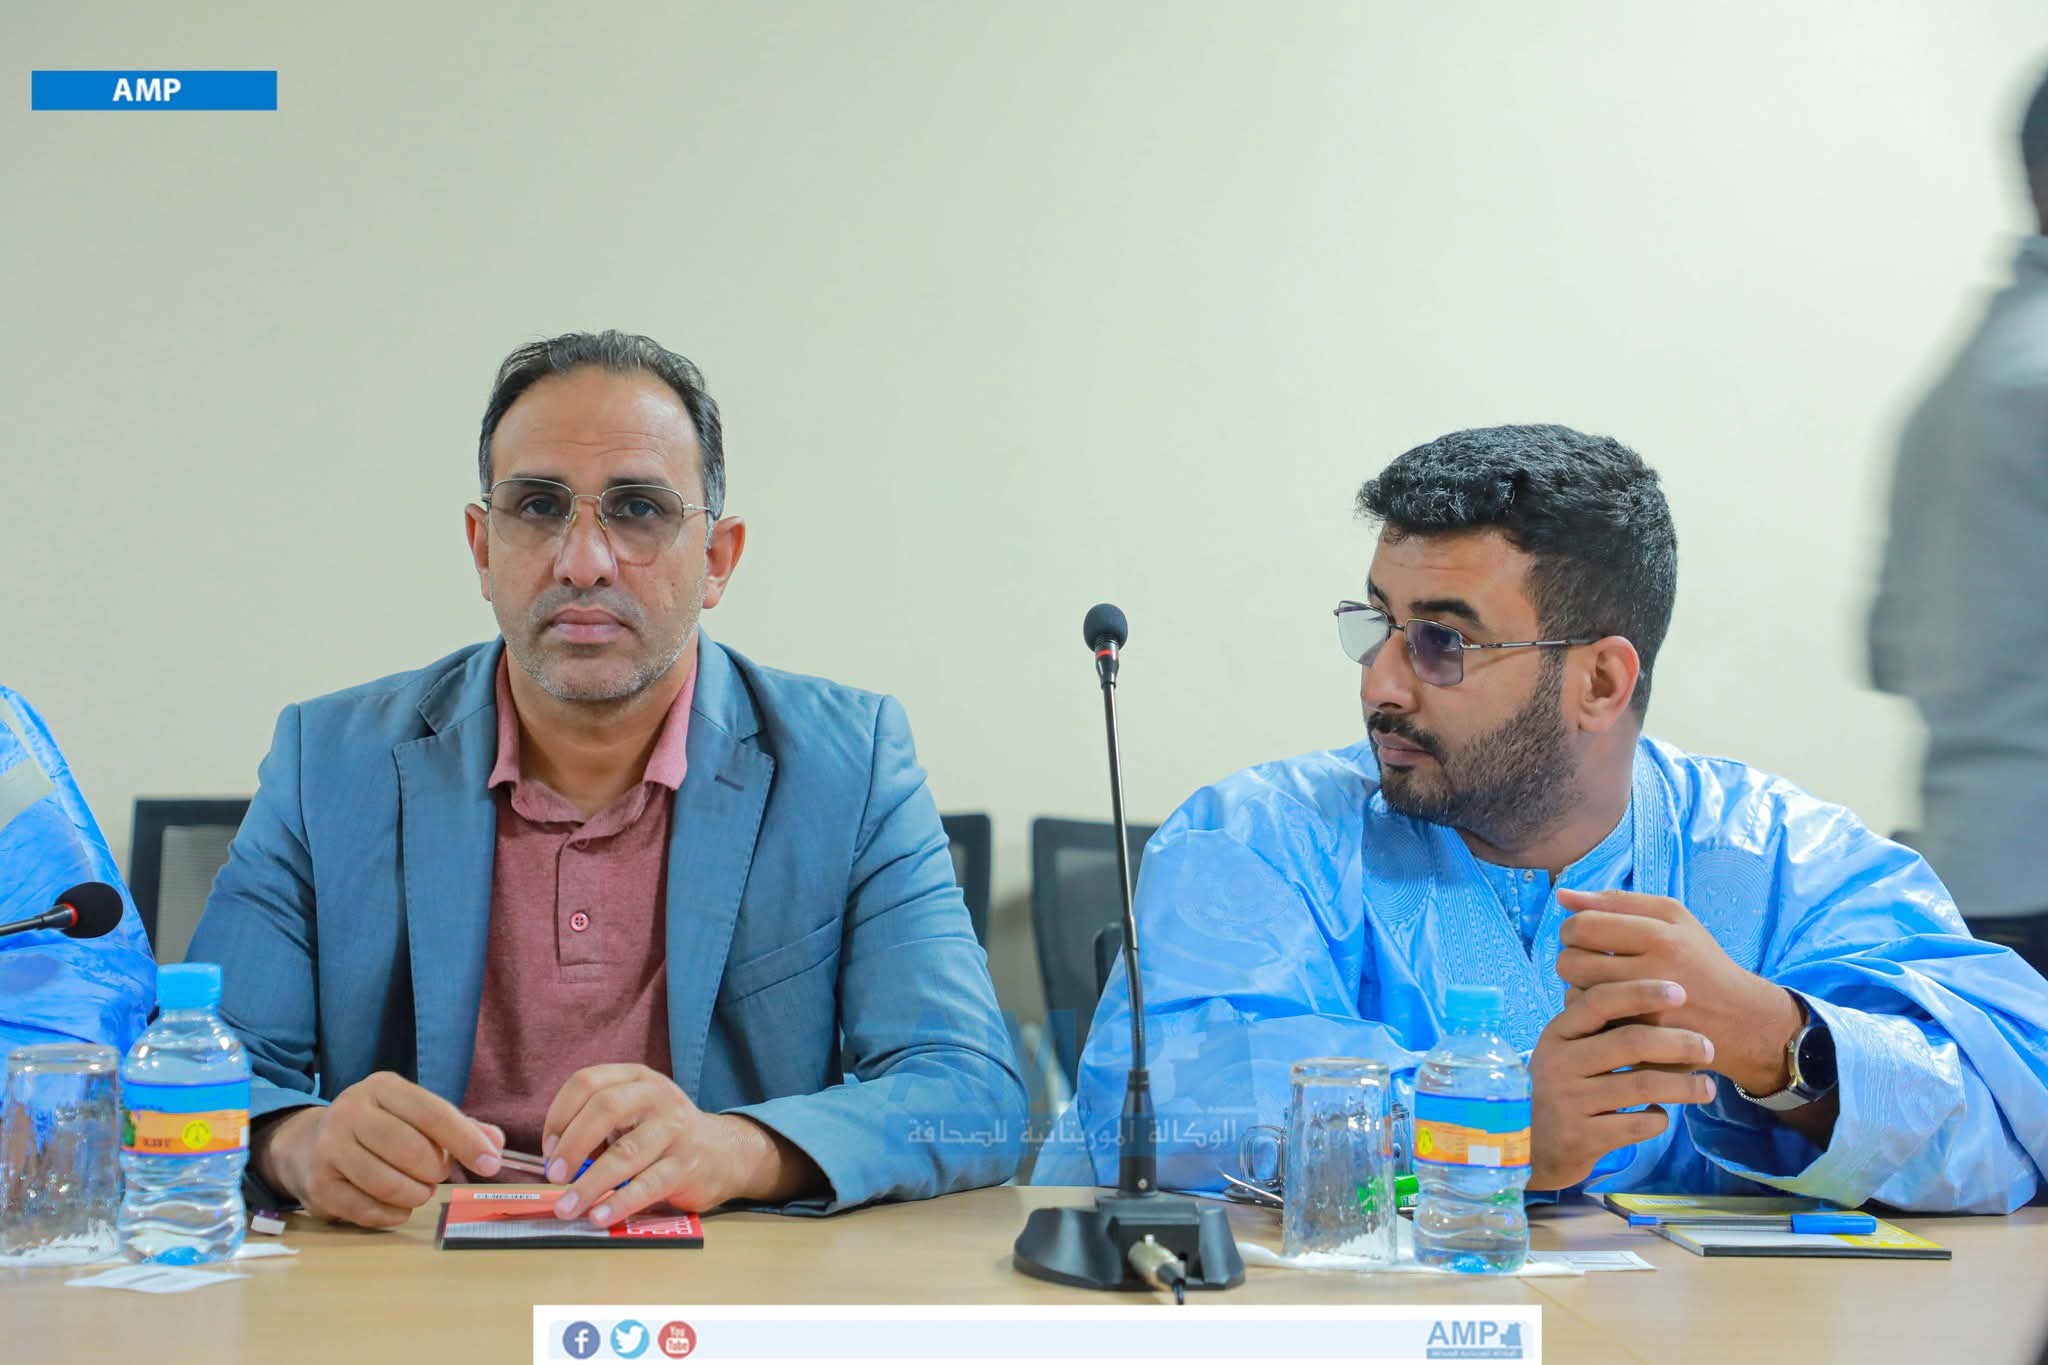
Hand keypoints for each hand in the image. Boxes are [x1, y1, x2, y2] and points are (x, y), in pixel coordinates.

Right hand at [255, 1072, 504, 1228]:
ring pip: (390, 1184)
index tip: (491, 1164)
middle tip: (437, 1174)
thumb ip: (459, 1127)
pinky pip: (369, 1210)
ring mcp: (330, 1149)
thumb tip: (495, 1144)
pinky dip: (393, 1214)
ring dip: (416, 1194)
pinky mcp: (319, 1186)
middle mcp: (350, 1112)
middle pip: (412, 1151)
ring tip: (419, 1189)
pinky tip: (397, 1205)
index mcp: (382, 1087)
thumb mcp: (415, 1114)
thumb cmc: (378, 1129)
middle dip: (436, 1171)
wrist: (308, 1144)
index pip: (433, 1114)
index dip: (466, 1142)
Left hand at [541, 1064, 821, 1225]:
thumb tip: (552, 1158)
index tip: (548, 1148)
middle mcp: (656, 1096)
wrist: (725, 1152)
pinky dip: (619, 1202)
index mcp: (636, 1078)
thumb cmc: (664, 1135)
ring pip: (625, 1153)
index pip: (588, 1082)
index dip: (560, 1114)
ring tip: (567, 1207)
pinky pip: (647, 1185)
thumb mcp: (635, 1112)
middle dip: (572, 1144)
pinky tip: (599, 1216)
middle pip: (605, 1108)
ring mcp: (675, 1129)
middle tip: (554, 1176)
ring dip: (589, 1183)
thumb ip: (598, 1123)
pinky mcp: (686, 1165)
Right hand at [1528, 978, 1718, 1189]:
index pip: (1599, 1001)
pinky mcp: (1581, 1138)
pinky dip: (1659, 1120)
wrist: (1524, 1146)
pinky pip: (1637, 1125)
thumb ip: (1597, 1029)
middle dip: (1679, 1042)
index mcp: (1556, 1034)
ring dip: (1684, 1086)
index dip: (1641, 992)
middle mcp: (1558, 1064)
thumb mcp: (1565, 1053)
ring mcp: (1568, 1102)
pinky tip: (1662, 1116)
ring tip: (1708, 1088)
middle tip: (1708, 1047)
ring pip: (1642, 1085)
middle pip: (1631, 1042)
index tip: (1680, 991)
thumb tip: (1659, 999)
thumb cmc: (1558, 1089)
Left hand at [1554, 889, 1803, 1095]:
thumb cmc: (1699, 960)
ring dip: (1577, 986)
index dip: (1571, 929)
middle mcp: (1654, 974)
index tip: (1582, 935)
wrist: (1741, 1019)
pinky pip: (1590, 1023)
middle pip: (1571, 962)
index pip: (1582, 926)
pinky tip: (1609, 1006)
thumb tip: (1562, 895)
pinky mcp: (1642, 1042)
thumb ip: (1616, 902)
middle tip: (1590, 959)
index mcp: (1662, 936)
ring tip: (1600, 981)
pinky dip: (1590, 1013)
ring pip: (1574, 993)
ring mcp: (1648, 1013)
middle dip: (1570, 958)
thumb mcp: (1672, 918)